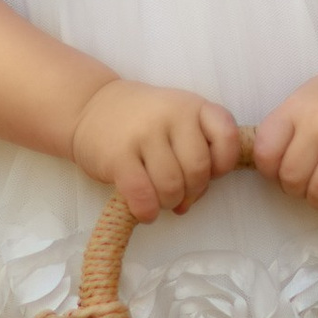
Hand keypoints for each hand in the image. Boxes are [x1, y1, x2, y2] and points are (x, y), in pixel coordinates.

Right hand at [70, 79, 243, 219]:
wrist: (91, 107)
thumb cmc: (142, 121)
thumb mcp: (177, 119)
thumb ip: (195, 150)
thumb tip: (192, 201)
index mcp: (193, 106)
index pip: (227, 137)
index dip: (223, 164)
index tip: (208, 172)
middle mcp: (171, 114)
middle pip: (198, 169)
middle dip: (192, 191)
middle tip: (178, 194)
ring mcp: (143, 133)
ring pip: (171, 185)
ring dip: (168, 202)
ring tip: (159, 199)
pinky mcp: (118, 155)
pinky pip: (143, 195)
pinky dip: (147, 211)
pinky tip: (145, 211)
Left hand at [251, 64, 317, 222]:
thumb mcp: (300, 103)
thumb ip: (282, 133)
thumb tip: (270, 173)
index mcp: (298, 109)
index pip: (266, 153)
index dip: (269, 169)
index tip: (281, 166)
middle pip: (292, 178)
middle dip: (294, 187)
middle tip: (307, 177)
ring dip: (317, 200)